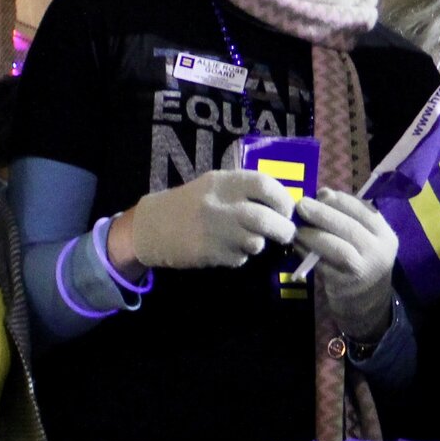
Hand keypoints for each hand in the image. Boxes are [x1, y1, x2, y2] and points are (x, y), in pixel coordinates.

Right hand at [111, 169, 296, 271]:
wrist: (152, 226)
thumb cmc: (191, 204)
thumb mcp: (215, 186)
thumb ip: (244, 190)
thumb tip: (283, 204)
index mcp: (223, 182)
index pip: (265, 185)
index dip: (283, 199)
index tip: (287, 210)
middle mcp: (219, 205)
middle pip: (265, 219)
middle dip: (283, 229)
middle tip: (286, 233)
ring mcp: (213, 231)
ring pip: (255, 242)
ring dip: (260, 244)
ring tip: (251, 240)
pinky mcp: (208, 254)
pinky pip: (239, 258)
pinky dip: (241, 256)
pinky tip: (228, 249)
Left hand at [293, 191, 399, 337]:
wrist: (368, 302)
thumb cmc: (362, 261)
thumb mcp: (365, 238)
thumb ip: (347, 215)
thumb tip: (322, 193)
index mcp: (385, 234)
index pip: (364, 210)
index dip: (339, 200)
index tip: (319, 193)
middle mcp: (379, 251)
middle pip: (349, 227)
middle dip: (322, 213)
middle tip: (301, 205)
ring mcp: (363, 270)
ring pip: (336, 247)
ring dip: (313, 234)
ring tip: (298, 227)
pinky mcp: (345, 285)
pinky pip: (323, 265)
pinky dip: (307, 253)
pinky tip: (297, 245)